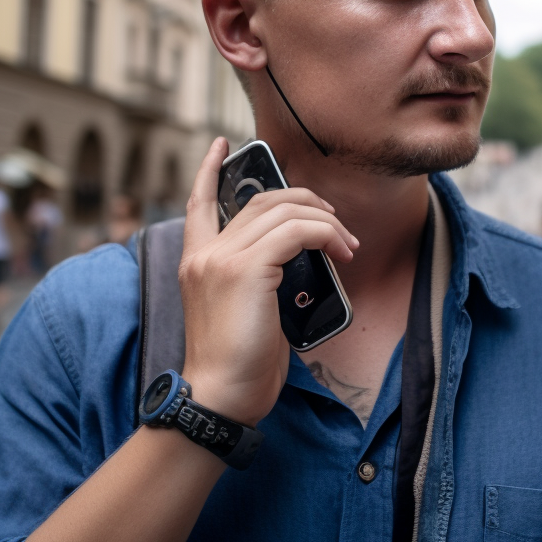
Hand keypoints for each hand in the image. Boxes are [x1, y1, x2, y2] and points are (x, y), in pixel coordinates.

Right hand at [177, 138, 357, 425]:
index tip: (223, 145)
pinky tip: (341, 253)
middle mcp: (204, 252)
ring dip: (325, 222)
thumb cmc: (237, 364)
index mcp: (195, 260)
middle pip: (262, 201)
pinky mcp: (246, 269)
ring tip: (346, 245)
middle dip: (305, 202)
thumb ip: (255, 275)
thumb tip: (298, 257)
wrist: (220, 397)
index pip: (199, 202)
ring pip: (284, 210)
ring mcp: (223, 258)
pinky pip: (298, 231)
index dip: (210, 170)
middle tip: (335, 225)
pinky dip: (327, 235)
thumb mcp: (241, 310)